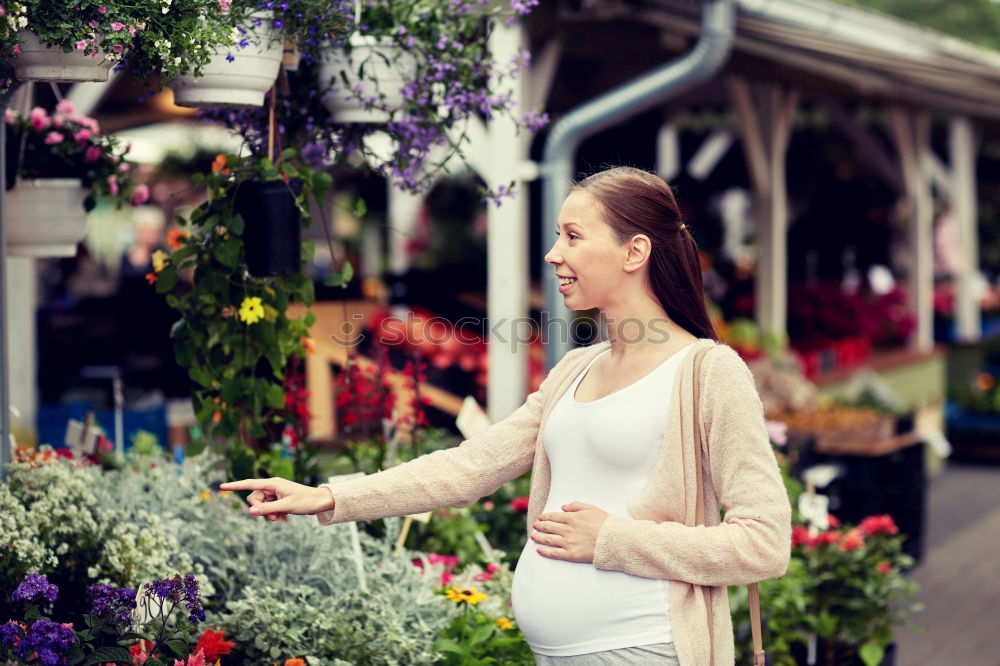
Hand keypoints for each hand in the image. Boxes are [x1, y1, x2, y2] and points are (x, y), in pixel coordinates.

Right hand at [219, 477, 334, 521]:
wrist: (319, 502)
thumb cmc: (305, 501)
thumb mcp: (286, 507)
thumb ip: (267, 509)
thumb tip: (250, 512)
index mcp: (272, 483)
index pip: (250, 484)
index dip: (235, 486)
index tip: (222, 487)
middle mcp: (272, 487)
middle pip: (254, 499)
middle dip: (260, 509)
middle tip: (274, 516)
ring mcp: (274, 494)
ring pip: (261, 506)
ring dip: (268, 514)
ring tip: (281, 517)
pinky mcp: (277, 501)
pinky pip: (268, 510)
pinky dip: (273, 515)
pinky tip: (284, 517)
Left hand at [531, 501, 608, 562]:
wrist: (613, 539)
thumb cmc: (604, 523)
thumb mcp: (591, 508)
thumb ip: (575, 506)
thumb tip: (563, 507)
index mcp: (571, 518)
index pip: (553, 517)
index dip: (545, 517)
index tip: (540, 517)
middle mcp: (567, 530)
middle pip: (549, 527)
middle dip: (540, 526)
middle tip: (535, 526)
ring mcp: (568, 543)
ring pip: (548, 540)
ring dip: (539, 537)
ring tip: (533, 536)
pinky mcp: (571, 554)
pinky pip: (554, 553)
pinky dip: (545, 551)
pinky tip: (539, 550)